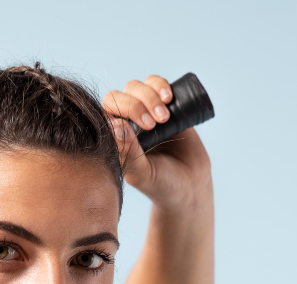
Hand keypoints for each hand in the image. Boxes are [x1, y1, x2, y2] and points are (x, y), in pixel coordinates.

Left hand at [103, 75, 211, 212]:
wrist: (190, 186)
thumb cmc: (161, 185)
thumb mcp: (143, 174)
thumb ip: (128, 153)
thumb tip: (115, 124)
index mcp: (114, 139)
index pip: (106, 113)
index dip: (123, 111)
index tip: (146, 128)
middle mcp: (125, 123)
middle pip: (120, 95)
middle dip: (138, 104)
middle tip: (155, 124)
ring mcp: (145, 112)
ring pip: (136, 87)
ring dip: (150, 95)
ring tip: (165, 116)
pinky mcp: (165, 106)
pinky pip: (156, 84)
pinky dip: (160, 85)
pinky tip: (169, 98)